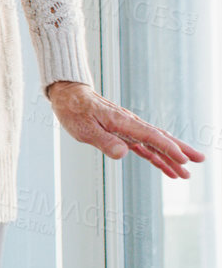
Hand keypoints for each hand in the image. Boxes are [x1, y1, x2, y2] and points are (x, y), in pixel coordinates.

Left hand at [48, 80, 204, 178]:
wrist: (68, 94)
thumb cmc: (73, 110)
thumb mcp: (83, 128)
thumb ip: (104, 141)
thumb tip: (124, 153)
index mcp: (123, 122)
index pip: (151, 136)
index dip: (168, 149)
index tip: (184, 160)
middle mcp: (130, 125)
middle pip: (160, 138)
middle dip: (180, 150)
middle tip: (200, 160)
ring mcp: (128, 129)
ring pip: (155, 144)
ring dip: (170, 158)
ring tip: (186, 173)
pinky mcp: (123, 134)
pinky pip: (144, 148)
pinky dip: (156, 158)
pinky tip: (166, 169)